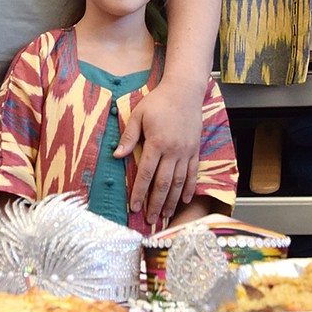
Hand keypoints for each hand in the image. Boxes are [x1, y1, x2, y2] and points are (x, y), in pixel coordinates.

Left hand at [114, 80, 202, 223]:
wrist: (185, 92)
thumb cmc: (159, 101)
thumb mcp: (138, 114)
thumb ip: (128, 137)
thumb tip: (116, 155)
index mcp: (157, 143)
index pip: (146, 174)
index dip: (139, 192)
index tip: (133, 207)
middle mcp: (173, 151)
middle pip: (163, 184)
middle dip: (156, 204)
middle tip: (150, 219)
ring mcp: (186, 152)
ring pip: (179, 182)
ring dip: (172, 201)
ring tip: (166, 215)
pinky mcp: (195, 150)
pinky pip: (193, 173)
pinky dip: (189, 188)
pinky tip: (184, 199)